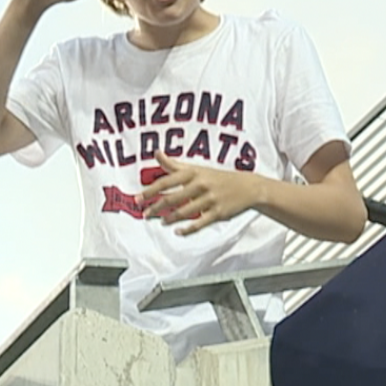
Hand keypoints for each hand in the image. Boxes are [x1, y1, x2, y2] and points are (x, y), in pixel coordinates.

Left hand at [141, 151, 262, 235]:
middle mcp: (200, 185)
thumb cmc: (217, 177)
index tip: (138, 198)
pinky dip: (187, 229)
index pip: (166, 182)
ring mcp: (210, 199)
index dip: (150, 191)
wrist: (247, 187)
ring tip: (161, 221)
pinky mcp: (218, 213)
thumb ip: (174, 164)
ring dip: (170, 219)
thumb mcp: (196, 168)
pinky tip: (178, 231)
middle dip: (156, 207)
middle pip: (172, 199)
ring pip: (184, 212)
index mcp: (193, 173)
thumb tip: (156, 153)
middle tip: (145, 214)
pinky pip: (200, 223)